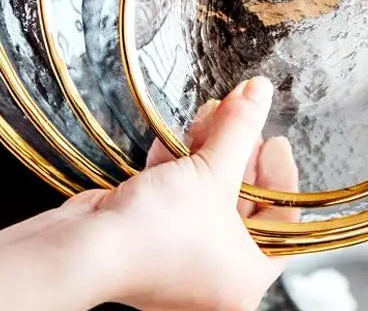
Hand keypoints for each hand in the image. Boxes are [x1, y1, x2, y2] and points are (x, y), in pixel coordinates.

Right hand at [69, 77, 297, 310]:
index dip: (281, 174)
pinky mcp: (150, 237)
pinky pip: (176, 196)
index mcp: (245, 275)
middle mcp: (215, 273)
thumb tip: (260, 92)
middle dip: (238, 150)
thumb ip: (239, 129)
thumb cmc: (154, 234)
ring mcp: (180, 255)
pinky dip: (178, 166)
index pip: (283, 219)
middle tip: (241, 113)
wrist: (84, 251)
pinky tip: (176, 137)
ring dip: (207, 149)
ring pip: (206, 193)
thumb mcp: (212, 172)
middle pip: (243, 200)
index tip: (274, 139)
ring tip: (211, 111)